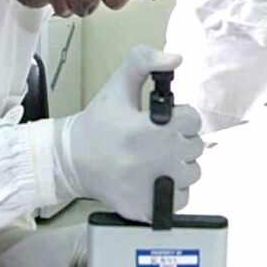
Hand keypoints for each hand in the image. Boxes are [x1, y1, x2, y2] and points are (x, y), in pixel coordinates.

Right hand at [54, 45, 203, 222]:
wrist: (71, 160)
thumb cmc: (98, 122)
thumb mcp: (117, 85)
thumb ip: (143, 61)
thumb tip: (176, 58)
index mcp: (146, 129)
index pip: (192, 120)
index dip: (183, 117)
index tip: (168, 120)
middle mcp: (152, 159)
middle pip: (195, 147)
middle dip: (182, 140)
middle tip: (160, 140)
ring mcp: (149, 187)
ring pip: (192, 174)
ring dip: (181, 166)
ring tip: (160, 160)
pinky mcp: (146, 208)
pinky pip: (180, 200)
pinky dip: (174, 192)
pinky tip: (157, 180)